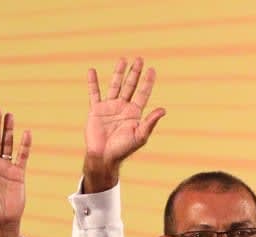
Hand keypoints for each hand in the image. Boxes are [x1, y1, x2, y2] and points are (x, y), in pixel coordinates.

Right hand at [82, 57, 165, 192]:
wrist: (104, 157)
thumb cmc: (123, 149)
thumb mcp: (140, 136)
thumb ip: (150, 122)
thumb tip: (163, 109)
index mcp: (134, 113)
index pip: (143, 93)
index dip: (147, 82)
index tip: (151, 70)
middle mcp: (122, 107)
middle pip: (130, 86)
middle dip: (135, 73)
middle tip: (140, 59)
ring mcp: (109, 107)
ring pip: (115, 86)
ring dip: (118, 73)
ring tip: (122, 60)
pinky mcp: (96, 110)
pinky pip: (94, 94)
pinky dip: (92, 83)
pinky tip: (92, 71)